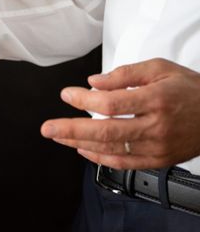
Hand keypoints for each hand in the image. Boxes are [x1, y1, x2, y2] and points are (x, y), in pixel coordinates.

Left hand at [40, 58, 199, 168]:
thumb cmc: (190, 89)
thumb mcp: (160, 68)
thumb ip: (125, 73)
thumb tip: (94, 82)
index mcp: (156, 99)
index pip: (111, 103)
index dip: (84, 100)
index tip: (66, 94)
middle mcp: (156, 126)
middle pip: (106, 131)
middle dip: (72, 130)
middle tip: (48, 128)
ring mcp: (158, 147)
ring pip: (112, 149)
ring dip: (80, 143)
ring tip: (58, 137)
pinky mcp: (159, 160)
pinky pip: (124, 164)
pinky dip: (100, 158)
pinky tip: (82, 149)